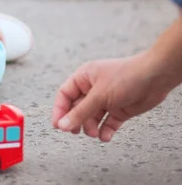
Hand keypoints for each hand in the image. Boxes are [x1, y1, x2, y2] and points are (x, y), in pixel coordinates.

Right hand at [51, 53, 171, 141]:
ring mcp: (106, 99)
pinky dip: (105, 130)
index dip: (60, 110)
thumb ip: (80, 112)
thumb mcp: (99, 96)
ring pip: (92, 117)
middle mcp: (93, 88)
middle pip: (77, 108)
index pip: (65, 95)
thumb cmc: (126, 76)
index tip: (58, 125)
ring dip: (91, 127)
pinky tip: (106, 136)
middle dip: (76, 120)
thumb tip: (63, 125)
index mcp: (84, 78)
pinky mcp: (119, 109)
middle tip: (74, 132)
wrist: (155, 78)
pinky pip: (108, 122)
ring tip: (94, 132)